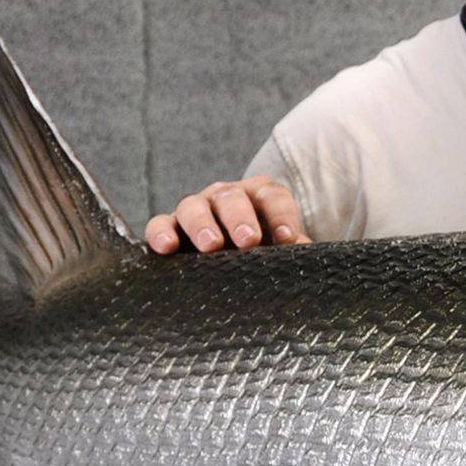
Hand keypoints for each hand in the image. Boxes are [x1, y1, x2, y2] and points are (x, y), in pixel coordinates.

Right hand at [145, 177, 304, 253]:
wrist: (234, 268)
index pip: (272, 197)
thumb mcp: (283, 252)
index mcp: (259, 198)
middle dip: (240, 218)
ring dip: (202, 224)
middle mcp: (226, 197)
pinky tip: (166, 248)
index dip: (281, 215)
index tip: (287, 239)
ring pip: (193, 207)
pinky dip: (160, 233)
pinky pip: (159, 225)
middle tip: (249, 240)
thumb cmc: (266, 256)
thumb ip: (295, 253)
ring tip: (211, 245)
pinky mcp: (169, 227)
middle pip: (232, 199)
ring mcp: (196, 209)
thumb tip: (305, 261)